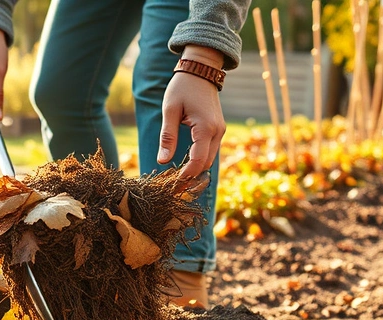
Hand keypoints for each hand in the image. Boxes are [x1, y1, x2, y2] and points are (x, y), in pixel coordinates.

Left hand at [158, 45, 226, 178]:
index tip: (173, 185)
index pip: (197, 160)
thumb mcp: (170, 110)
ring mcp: (220, 130)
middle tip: (173, 186)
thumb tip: (163, 161)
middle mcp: (217, 131)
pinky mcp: (218, 129)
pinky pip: (210, 150)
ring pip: (209, 158)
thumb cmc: (182, 88)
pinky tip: (185, 163)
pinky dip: (199, 159)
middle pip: (205, 163)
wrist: (201, 70)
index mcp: (205, 128)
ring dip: (195, 168)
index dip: (186, 175)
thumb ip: (167, 136)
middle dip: (191, 176)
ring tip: (177, 177)